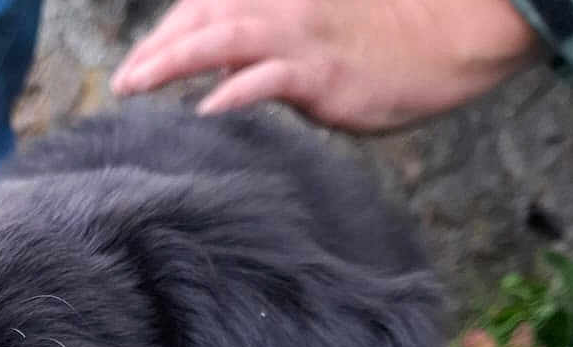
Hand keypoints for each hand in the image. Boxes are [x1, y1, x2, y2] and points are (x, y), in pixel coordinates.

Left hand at [111, 0, 543, 131]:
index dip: (167, 32)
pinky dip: (232, 93)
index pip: (205, 7)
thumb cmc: (389, 36)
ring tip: (133, 87)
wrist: (452, 32)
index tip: (138, 64)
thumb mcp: (319, 33)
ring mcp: (298, 37)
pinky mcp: (320, 71)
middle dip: (154, 49)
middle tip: (120, 83)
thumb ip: (270, 51)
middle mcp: (280, 7)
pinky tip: (204, 110)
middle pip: (200, 19)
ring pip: (219, 40)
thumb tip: (228, 80)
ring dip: (170, 63)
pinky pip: (266, 79)